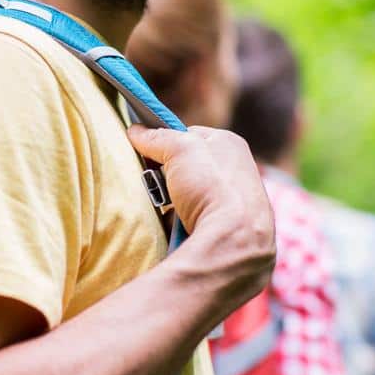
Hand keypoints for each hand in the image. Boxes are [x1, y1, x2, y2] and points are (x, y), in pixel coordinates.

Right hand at [128, 125, 275, 306]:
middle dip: (170, 176)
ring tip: (163, 208)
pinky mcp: (230, 231)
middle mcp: (238, 172)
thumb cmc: (213, 187)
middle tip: (153, 182)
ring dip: (176, 202)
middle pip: (190, 168)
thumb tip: (136, 132)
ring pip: (192, 197)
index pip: (190, 136)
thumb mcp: (180, 149)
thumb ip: (157, 138)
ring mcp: (236, 204)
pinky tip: (175, 228)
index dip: (167, 142)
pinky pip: (196, 221)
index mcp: (230, 145)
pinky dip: (183, 223)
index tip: (147, 153)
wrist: (235, 242)